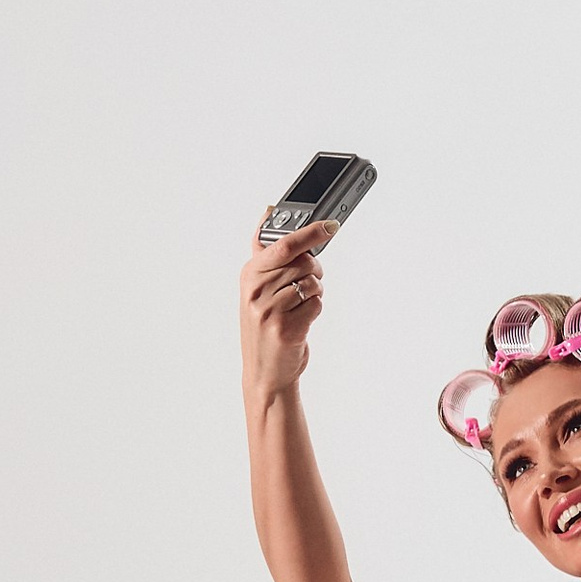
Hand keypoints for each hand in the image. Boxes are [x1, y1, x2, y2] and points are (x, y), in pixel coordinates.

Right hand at [239, 214, 337, 399]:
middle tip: (306, 283)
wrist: (264, 372)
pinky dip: (315, 310)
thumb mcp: (258, 286)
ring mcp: (270, 311)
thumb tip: (268, 210)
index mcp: (249, 275)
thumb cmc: (265, 326)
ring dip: (315, 293)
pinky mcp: (286, 329)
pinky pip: (316, 305)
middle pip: (304, 262)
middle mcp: (256, 291)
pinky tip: (302, 320)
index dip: (310, 232)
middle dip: (314, 270)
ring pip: (312, 283)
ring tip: (299, 306)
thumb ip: (265, 251)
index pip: (284, 245)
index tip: (331, 225)